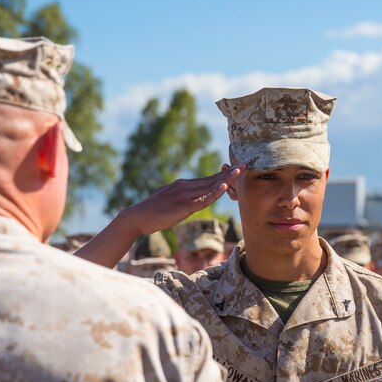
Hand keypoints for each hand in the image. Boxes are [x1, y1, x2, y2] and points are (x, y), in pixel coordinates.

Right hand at [120, 164, 242, 235]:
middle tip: (244, 164)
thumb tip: (193, 201)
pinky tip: (224, 187)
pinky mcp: (183, 206)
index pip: (207, 179)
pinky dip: (214, 192)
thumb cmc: (152, 213)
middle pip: (211, 179)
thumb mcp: (170, 202)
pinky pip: (202, 199)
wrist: (136, 217)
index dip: (223, 174)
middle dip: (229, 172)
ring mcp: (184, 195)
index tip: (236, 168)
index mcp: (182, 185)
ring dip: (226, 178)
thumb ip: (183, 199)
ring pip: (209, 186)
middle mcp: (184, 186)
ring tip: (239, 171)